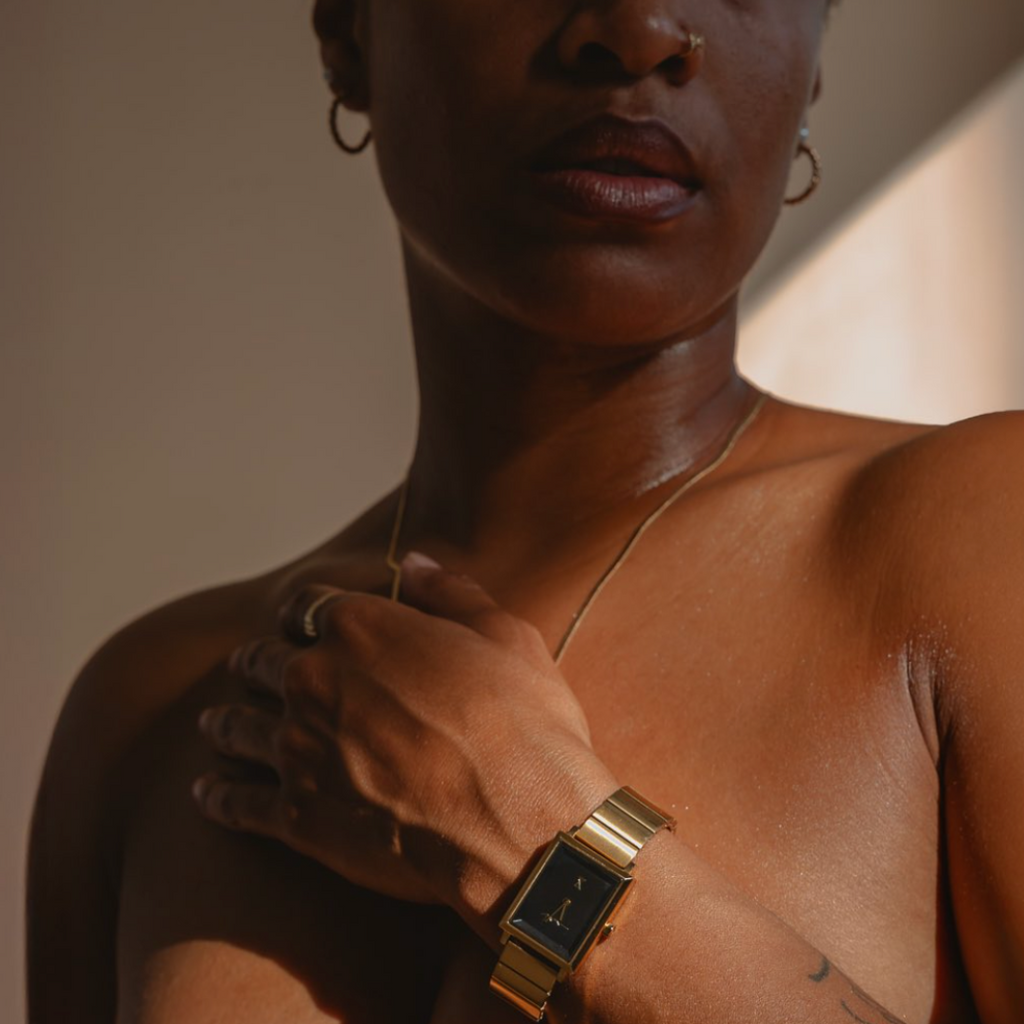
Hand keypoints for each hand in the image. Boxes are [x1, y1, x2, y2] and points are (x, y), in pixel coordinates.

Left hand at [192, 552, 618, 933]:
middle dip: (257, 663)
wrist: (515, 821)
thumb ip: (451, 593)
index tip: (303, 624)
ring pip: (238, 726)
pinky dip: (218, 796)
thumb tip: (417, 562)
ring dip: (224, 722)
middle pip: (262, 662)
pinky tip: (206, 794)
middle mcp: (315, 679)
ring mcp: (299, 748)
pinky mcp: (297, 816)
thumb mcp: (504, 635)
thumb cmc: (522, 722)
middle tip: (251, 669)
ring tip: (213, 724)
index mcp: (361, 627)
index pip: (307, 606)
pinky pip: (237, 803)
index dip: (305, 615)